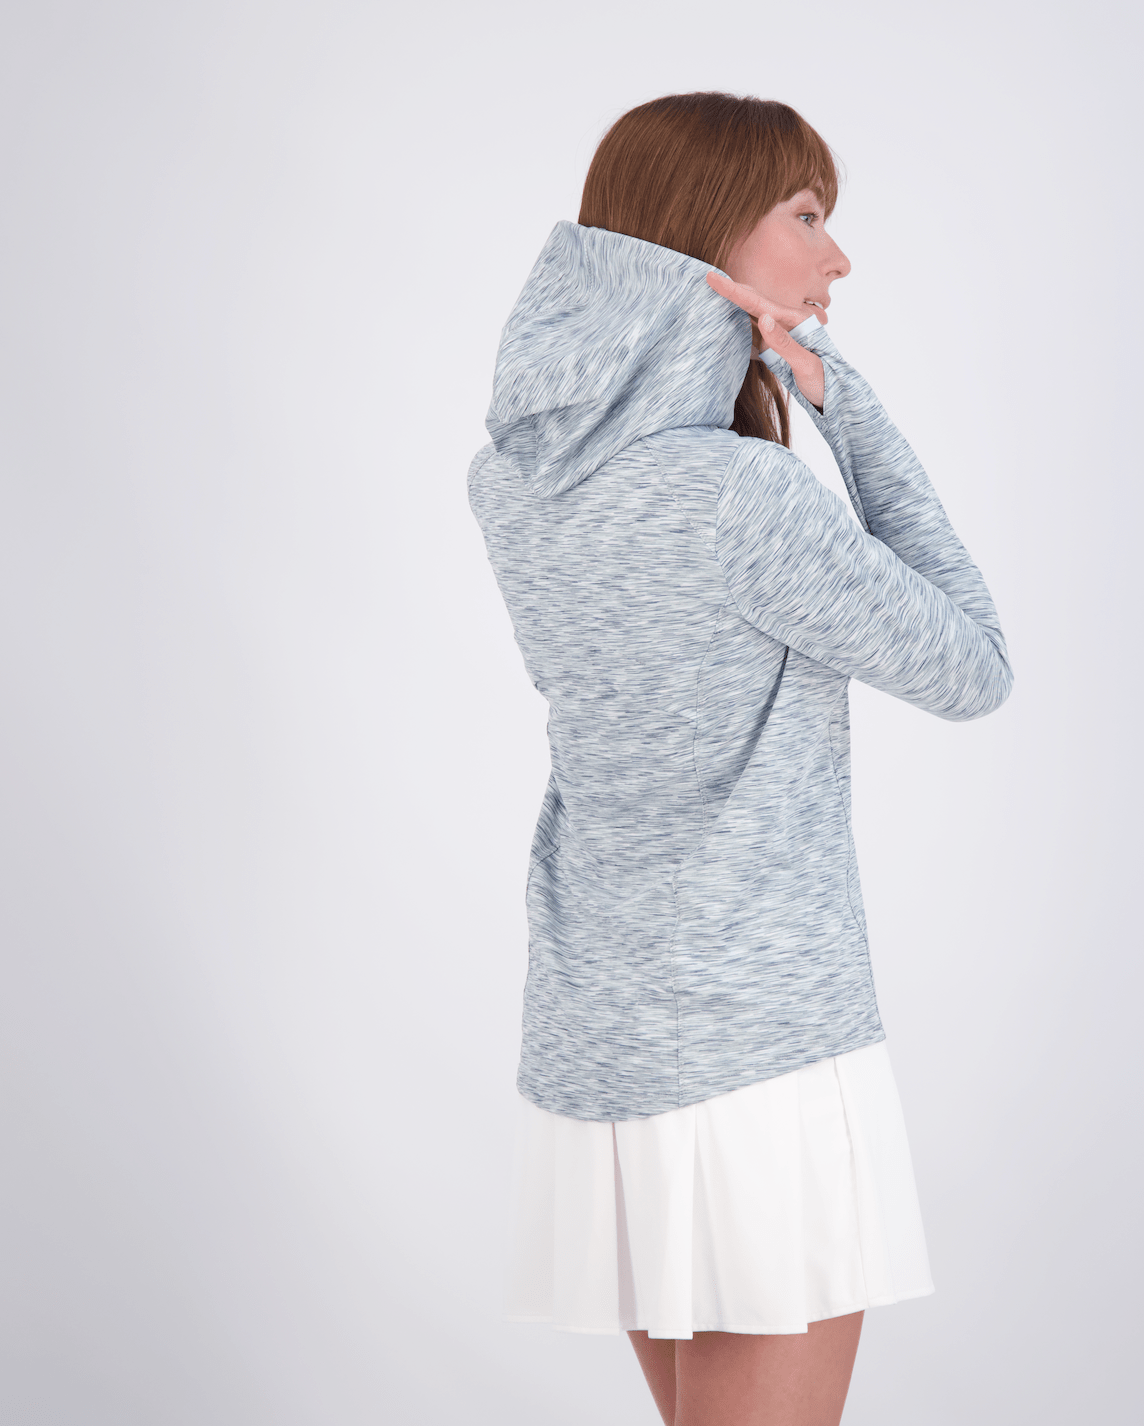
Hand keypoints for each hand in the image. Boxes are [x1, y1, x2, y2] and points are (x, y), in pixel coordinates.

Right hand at [706, 270, 824, 411]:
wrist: (834, 394)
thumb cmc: (824, 379)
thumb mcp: (806, 363)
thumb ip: (785, 342)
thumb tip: (762, 318)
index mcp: (793, 322)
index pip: (757, 303)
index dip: (733, 291)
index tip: (712, 277)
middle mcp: (784, 323)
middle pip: (753, 302)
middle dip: (731, 291)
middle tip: (709, 278)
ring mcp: (779, 335)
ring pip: (751, 315)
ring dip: (732, 305)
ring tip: (713, 293)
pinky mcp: (775, 348)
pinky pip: (753, 334)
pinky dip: (739, 325)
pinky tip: (727, 320)